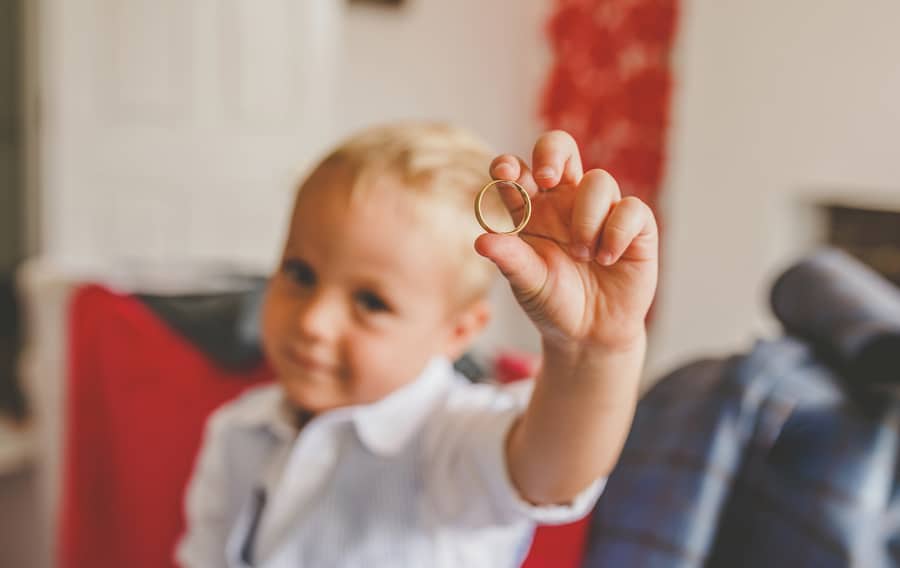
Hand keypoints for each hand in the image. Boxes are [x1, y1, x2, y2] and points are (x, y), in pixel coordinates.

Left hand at [475, 130, 657, 351]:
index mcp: (532, 209)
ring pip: (598, 181)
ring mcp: (602, 210)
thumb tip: (481, 239)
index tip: (504, 174)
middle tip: (548, 180)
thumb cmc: (552, 303)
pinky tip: (607, 259)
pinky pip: (630, 208)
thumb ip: (509, 259)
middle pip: (560, 148)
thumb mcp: (527, 283)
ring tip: (582, 255)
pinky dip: (616, 231)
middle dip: (553, 153)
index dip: (510, 165)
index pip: (518, 172)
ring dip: (586, 217)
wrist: (589, 335)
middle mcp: (565, 202)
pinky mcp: (634, 226)